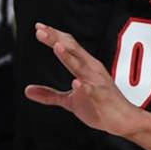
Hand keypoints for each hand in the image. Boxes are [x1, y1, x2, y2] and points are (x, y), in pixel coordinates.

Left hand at [24, 23, 145, 137]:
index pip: (68, 45)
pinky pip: (93, 91)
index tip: (38, 28)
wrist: (124, 121)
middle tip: (40, 31)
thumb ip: (49, 95)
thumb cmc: (98, 106)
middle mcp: (91, 69)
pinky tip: (76, 82)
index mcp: (85, 66)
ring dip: (69, 57)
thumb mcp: (69, 101)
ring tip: (57, 46)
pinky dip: (85, 86)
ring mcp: (97, 83)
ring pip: (81, 67)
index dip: (54, 36)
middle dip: (56, 40)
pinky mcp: (102, 98)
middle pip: (73, 50)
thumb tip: (26, 90)